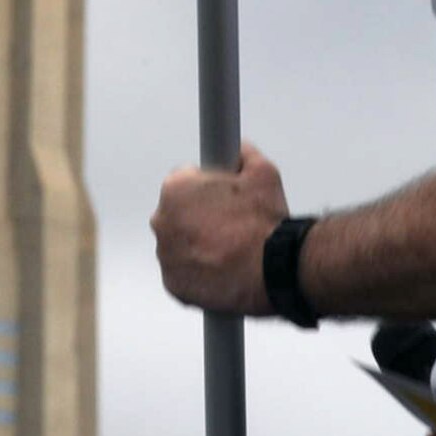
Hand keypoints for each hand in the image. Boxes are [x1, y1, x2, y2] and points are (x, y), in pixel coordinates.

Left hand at [151, 142, 291, 316]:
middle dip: (199, 216)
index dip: (207, 187)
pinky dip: (198, 271)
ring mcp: (166, 255)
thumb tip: (242, 151)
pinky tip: (222, 268)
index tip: (221, 196)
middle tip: (229, 223)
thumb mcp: (262, 172)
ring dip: (198, 244)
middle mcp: (162, 221)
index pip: (183, 180)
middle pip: (178, 213)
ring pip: (180, 244)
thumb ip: (245, 154)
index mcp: (176, 189)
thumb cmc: (264, 222)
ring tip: (230, 248)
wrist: (273, 269)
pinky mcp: (174, 284)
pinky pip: (183, 273)